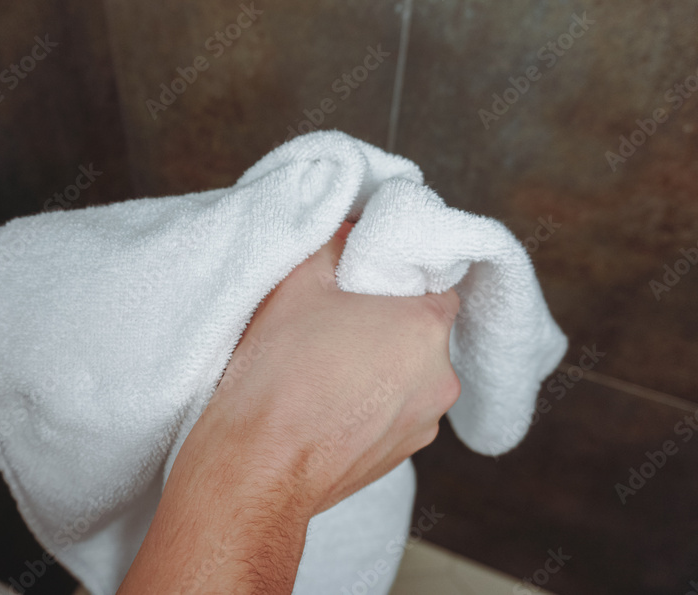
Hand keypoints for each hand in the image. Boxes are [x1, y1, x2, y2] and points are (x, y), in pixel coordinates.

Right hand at [120, 221, 460, 593]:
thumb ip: (336, 242)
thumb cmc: (277, 374)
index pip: (436, 282)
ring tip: (326, 367)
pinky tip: (328, 402)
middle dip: (387, 323)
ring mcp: (423, 423)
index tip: (367, 280)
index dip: (400, 277)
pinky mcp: (400, 457)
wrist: (258, 464)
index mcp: (424, 326)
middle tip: (338, 320)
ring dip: (380, 367)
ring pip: (409, 376)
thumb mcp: (299, 280)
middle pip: (422, 332)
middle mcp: (439, 377)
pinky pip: (394, 414)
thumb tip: (353, 233)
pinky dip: (370, 404)